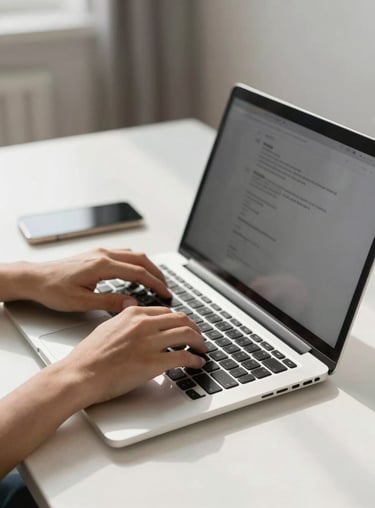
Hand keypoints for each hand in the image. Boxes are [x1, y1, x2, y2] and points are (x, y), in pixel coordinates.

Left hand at [24, 248, 170, 312]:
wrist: (36, 278)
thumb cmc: (53, 289)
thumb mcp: (82, 302)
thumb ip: (109, 301)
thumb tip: (131, 302)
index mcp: (102, 265)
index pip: (138, 273)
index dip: (155, 284)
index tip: (166, 293)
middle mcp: (103, 254)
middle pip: (141, 260)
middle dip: (157, 273)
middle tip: (167, 287)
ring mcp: (100, 252)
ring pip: (133, 255)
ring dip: (148, 266)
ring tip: (156, 281)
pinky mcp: (96, 254)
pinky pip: (123, 254)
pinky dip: (136, 263)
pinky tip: (137, 273)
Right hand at [61, 306, 206, 404]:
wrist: (80, 374)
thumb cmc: (89, 355)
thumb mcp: (107, 325)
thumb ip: (124, 316)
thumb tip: (132, 306)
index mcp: (133, 314)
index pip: (167, 312)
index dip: (180, 321)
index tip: (184, 328)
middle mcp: (144, 324)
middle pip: (182, 320)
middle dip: (195, 329)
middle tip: (199, 338)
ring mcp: (149, 342)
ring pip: (187, 335)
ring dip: (199, 342)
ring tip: (202, 349)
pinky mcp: (153, 363)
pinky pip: (183, 357)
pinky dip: (195, 359)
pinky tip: (197, 363)